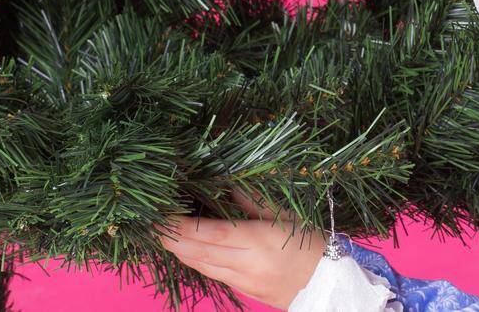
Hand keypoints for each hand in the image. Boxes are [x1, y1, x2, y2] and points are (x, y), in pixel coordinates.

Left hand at [157, 188, 327, 309]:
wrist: (326, 283)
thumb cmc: (311, 243)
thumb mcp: (285, 215)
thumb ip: (253, 201)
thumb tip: (225, 187)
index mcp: (257, 241)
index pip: (209, 234)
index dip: (182, 226)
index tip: (163, 216)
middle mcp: (245, 264)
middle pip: (198, 253)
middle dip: (172, 240)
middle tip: (152, 226)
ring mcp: (243, 282)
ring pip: (202, 266)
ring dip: (180, 251)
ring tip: (163, 236)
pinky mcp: (243, 291)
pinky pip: (213, 274)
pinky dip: (196, 261)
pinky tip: (188, 252)